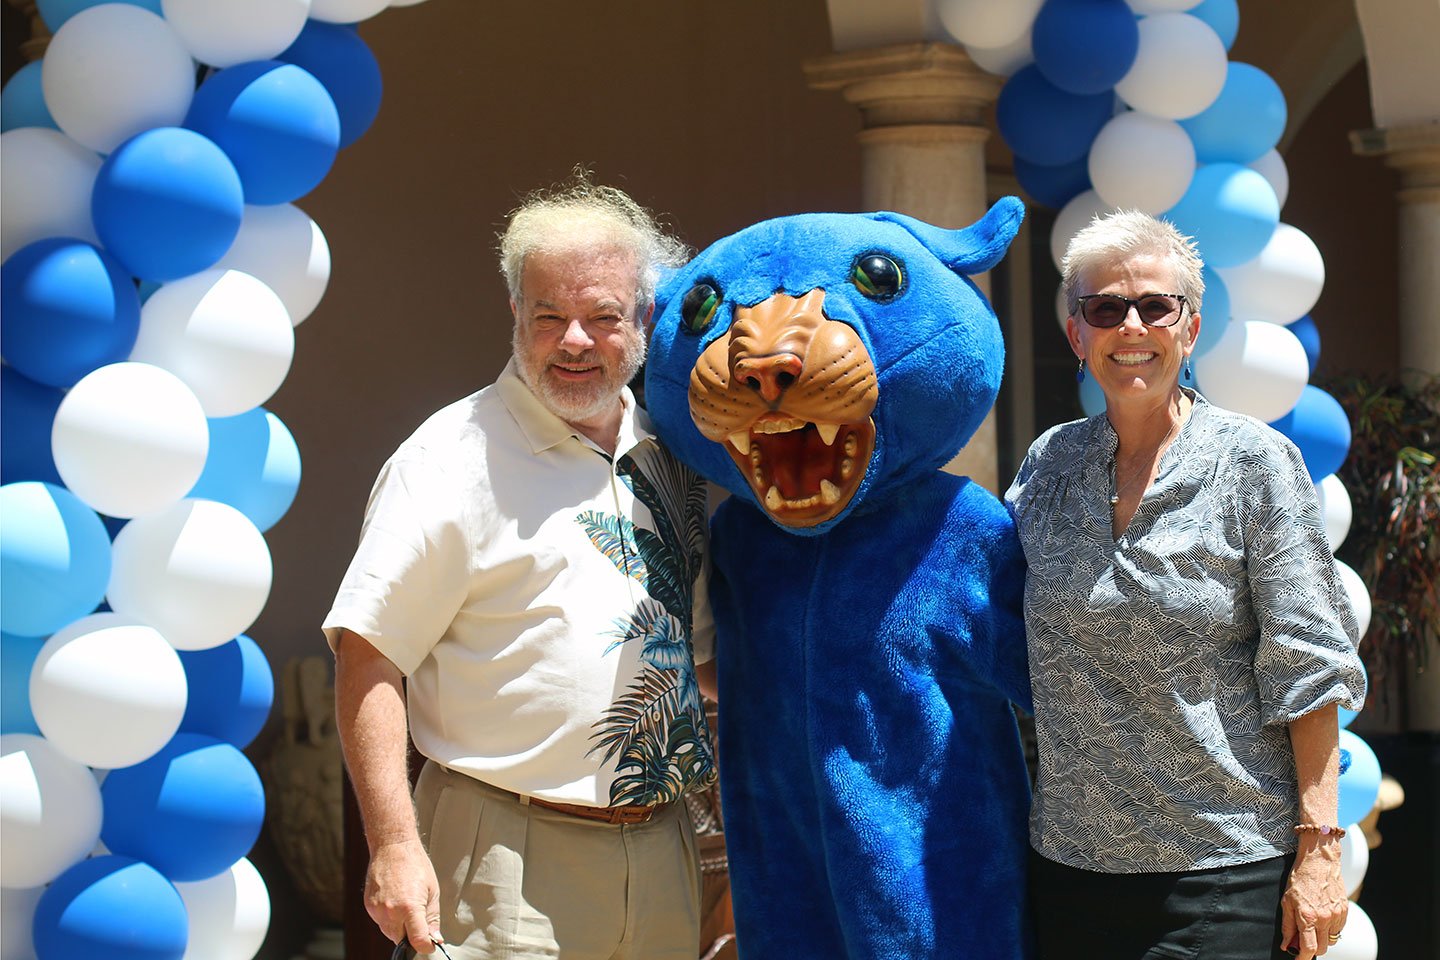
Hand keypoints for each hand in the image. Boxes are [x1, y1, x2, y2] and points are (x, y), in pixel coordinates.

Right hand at [365, 838, 443, 953]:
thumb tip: (435, 938)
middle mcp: (391, 912)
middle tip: (419, 920)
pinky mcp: (369, 907)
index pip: (418, 942)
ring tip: (407, 905)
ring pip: (390, 933)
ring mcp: (377, 911)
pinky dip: (389, 919)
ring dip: (400, 928)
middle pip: (402, 941)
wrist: (393, 846)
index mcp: (410, 908)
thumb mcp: (432, 891)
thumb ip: (432, 918)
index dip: (426, 946)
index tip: (431, 945)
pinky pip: (381, 923)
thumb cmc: (415, 865)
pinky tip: (396, 902)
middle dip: (412, 936)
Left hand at [1280, 836, 1347, 957]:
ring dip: (1321, 938)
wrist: (1319, 861)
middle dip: (1311, 948)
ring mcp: (1337, 915)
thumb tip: (1287, 945)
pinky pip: (1338, 929)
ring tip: (1312, 924)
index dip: (1303, 958)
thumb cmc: (1300, 879)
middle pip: (1322, 947)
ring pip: (1331, 940)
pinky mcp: (1344, 911)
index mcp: (1308, 916)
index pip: (1309, 948)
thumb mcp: (1286, 902)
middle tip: (1302, 939)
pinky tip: (1322, 917)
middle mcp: (1325, 918)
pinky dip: (1330, 929)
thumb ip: (1288, 926)